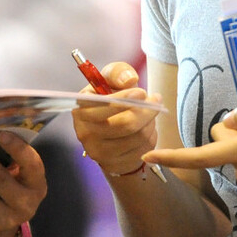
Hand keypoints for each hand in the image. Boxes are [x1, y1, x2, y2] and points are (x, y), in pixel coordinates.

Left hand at [0, 131, 45, 236]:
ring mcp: (4, 218)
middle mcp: (24, 203)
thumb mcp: (19, 178)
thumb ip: (9, 157)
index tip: (2, 133)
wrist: (0, 233)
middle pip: (0, 179)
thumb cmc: (9, 192)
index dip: (18, 149)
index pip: (32, 165)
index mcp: (36, 185)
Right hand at [71, 61, 161, 175]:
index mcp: (81, 109)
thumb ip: (117, 72)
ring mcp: (98, 152)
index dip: (123, 99)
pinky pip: (143, 149)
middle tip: (156, 99)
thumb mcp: (110, 81)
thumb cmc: (112, 101)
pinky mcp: (114, 165)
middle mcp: (85, 133)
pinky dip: (150, 136)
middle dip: (146, 110)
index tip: (141, 92)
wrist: (111, 132)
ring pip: (138, 136)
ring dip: (150, 122)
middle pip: (125, 124)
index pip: (102, 106)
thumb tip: (129, 80)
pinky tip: (147, 128)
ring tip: (151, 112)